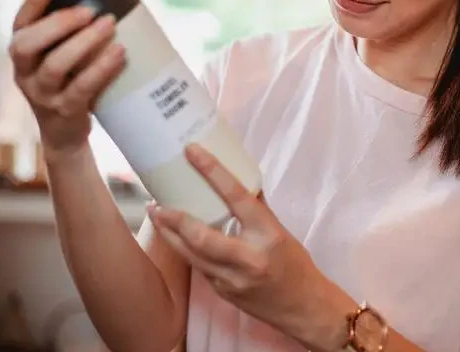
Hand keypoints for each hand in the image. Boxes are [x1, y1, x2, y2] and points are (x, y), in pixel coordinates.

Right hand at [9, 0, 125, 159]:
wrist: (68, 134)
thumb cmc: (73, 80)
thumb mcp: (69, 51)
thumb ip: (79, 13)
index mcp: (25, 54)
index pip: (20, 24)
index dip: (31, 3)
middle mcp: (26, 73)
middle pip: (28, 44)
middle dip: (58, 24)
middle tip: (90, 10)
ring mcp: (43, 94)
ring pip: (54, 66)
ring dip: (83, 44)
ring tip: (109, 25)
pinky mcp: (66, 111)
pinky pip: (81, 89)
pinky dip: (101, 69)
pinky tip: (120, 53)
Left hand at [148, 144, 355, 350]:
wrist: (303, 307)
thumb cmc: (295, 264)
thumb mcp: (280, 231)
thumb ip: (257, 208)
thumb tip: (238, 178)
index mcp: (268, 233)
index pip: (237, 197)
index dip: (213, 172)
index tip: (193, 152)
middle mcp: (249, 258)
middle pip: (201, 237)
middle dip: (174, 219)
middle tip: (156, 203)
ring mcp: (232, 279)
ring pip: (191, 255)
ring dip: (170, 235)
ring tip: (157, 215)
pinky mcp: (222, 293)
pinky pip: (199, 267)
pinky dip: (187, 250)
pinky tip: (178, 238)